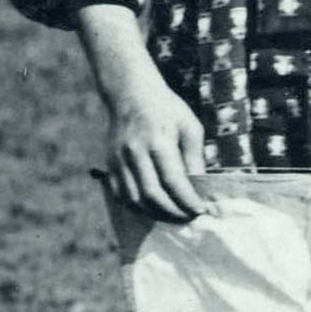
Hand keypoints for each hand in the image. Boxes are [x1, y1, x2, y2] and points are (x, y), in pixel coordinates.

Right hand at [103, 72, 210, 224]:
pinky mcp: (109, 164)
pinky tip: (153, 208)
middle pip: (152, 194)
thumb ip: (194, 156)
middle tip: (189, 217)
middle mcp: (134, 153)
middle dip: (173, 212)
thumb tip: (199, 186)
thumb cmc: (167, 109)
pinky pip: (121, 195)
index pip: (173, 180)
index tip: (201, 210)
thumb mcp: (189, 126)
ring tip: (173, 216)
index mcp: (158, 141)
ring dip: (154, 213)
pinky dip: (137, 207)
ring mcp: (118, 160)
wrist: (130, 94)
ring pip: (134, 199)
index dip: (187, 200)